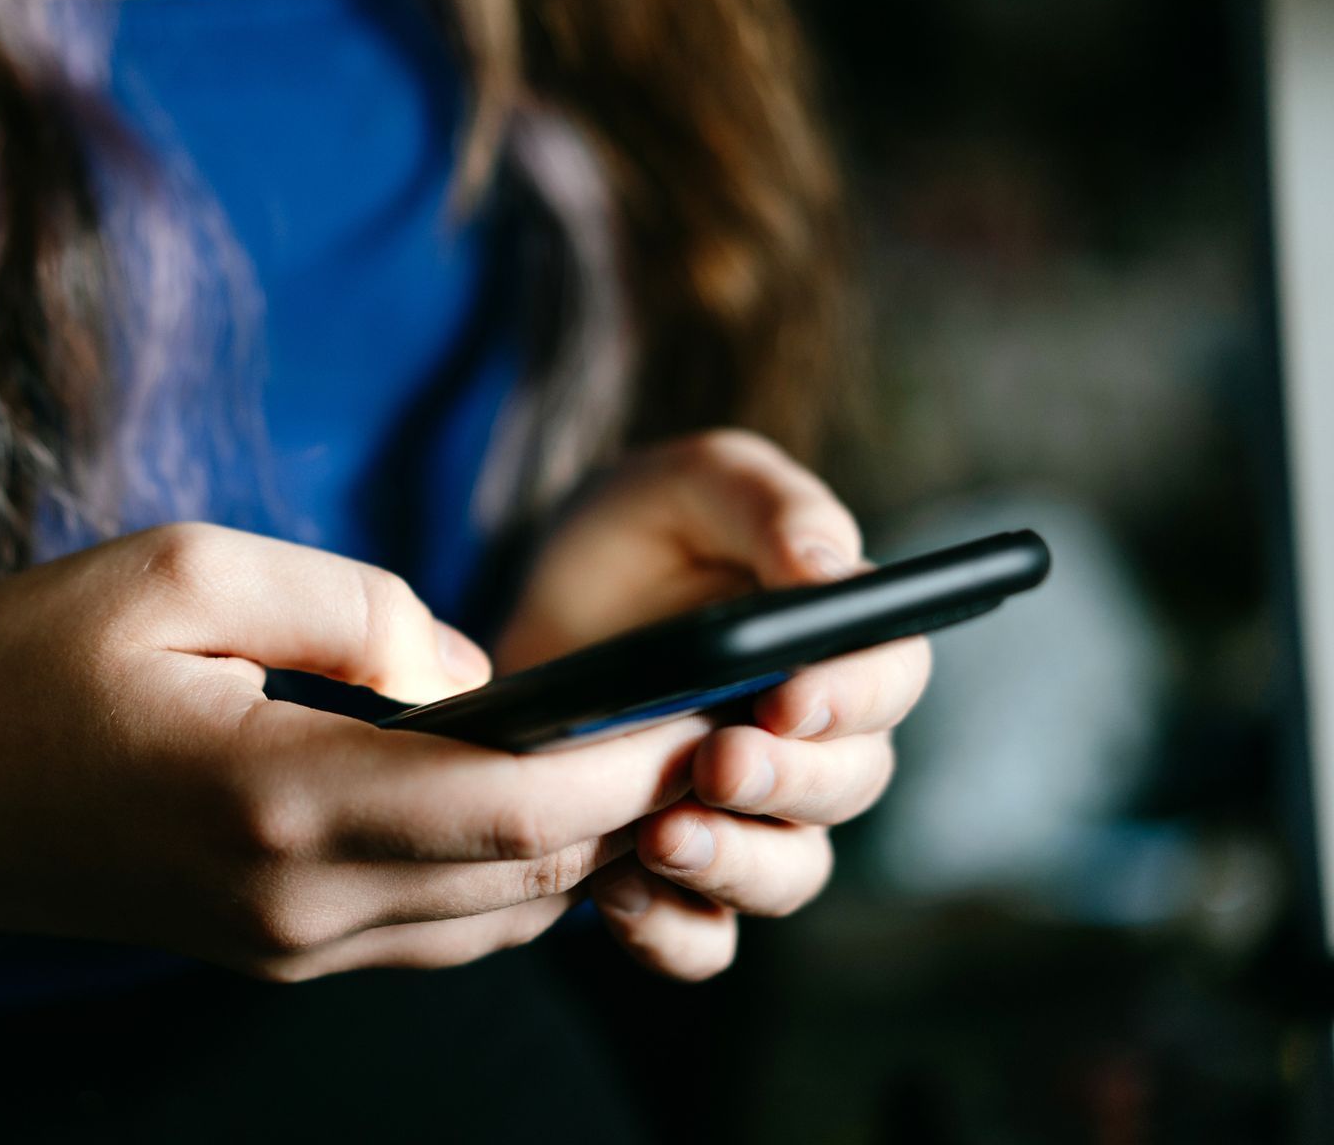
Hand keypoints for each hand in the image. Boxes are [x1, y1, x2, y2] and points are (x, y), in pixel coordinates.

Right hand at [0, 523, 710, 980]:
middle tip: (701, 713)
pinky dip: (510, 872)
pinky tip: (527, 800)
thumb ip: (351, 607)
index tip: (703, 702)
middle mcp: (299, 902)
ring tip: (630, 750)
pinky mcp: (281, 951)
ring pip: (498, 915)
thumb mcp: (182, 570)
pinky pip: (439, 928)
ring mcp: (291, 944)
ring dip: (579, 841)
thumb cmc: (34, 666)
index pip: (512, 806)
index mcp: (277, 798)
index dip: (628, 761)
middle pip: (528, 871)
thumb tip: (472, 670)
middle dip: (632, 800)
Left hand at [494, 430, 930, 979]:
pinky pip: (703, 939)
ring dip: (738, 866)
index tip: (790, 696)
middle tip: (716, 762)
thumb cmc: (635, 534)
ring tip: (662, 838)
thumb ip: (766, 504)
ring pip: (789, 873)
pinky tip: (618, 894)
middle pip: (849, 785)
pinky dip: (672, 930)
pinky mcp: (676, 875)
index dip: (853, 696)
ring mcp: (748, 819)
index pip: (891, 677)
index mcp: (837, 641)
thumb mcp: (689, 484)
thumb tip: (829, 568)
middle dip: (787, 781)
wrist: (533, 609)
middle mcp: (811, 742)